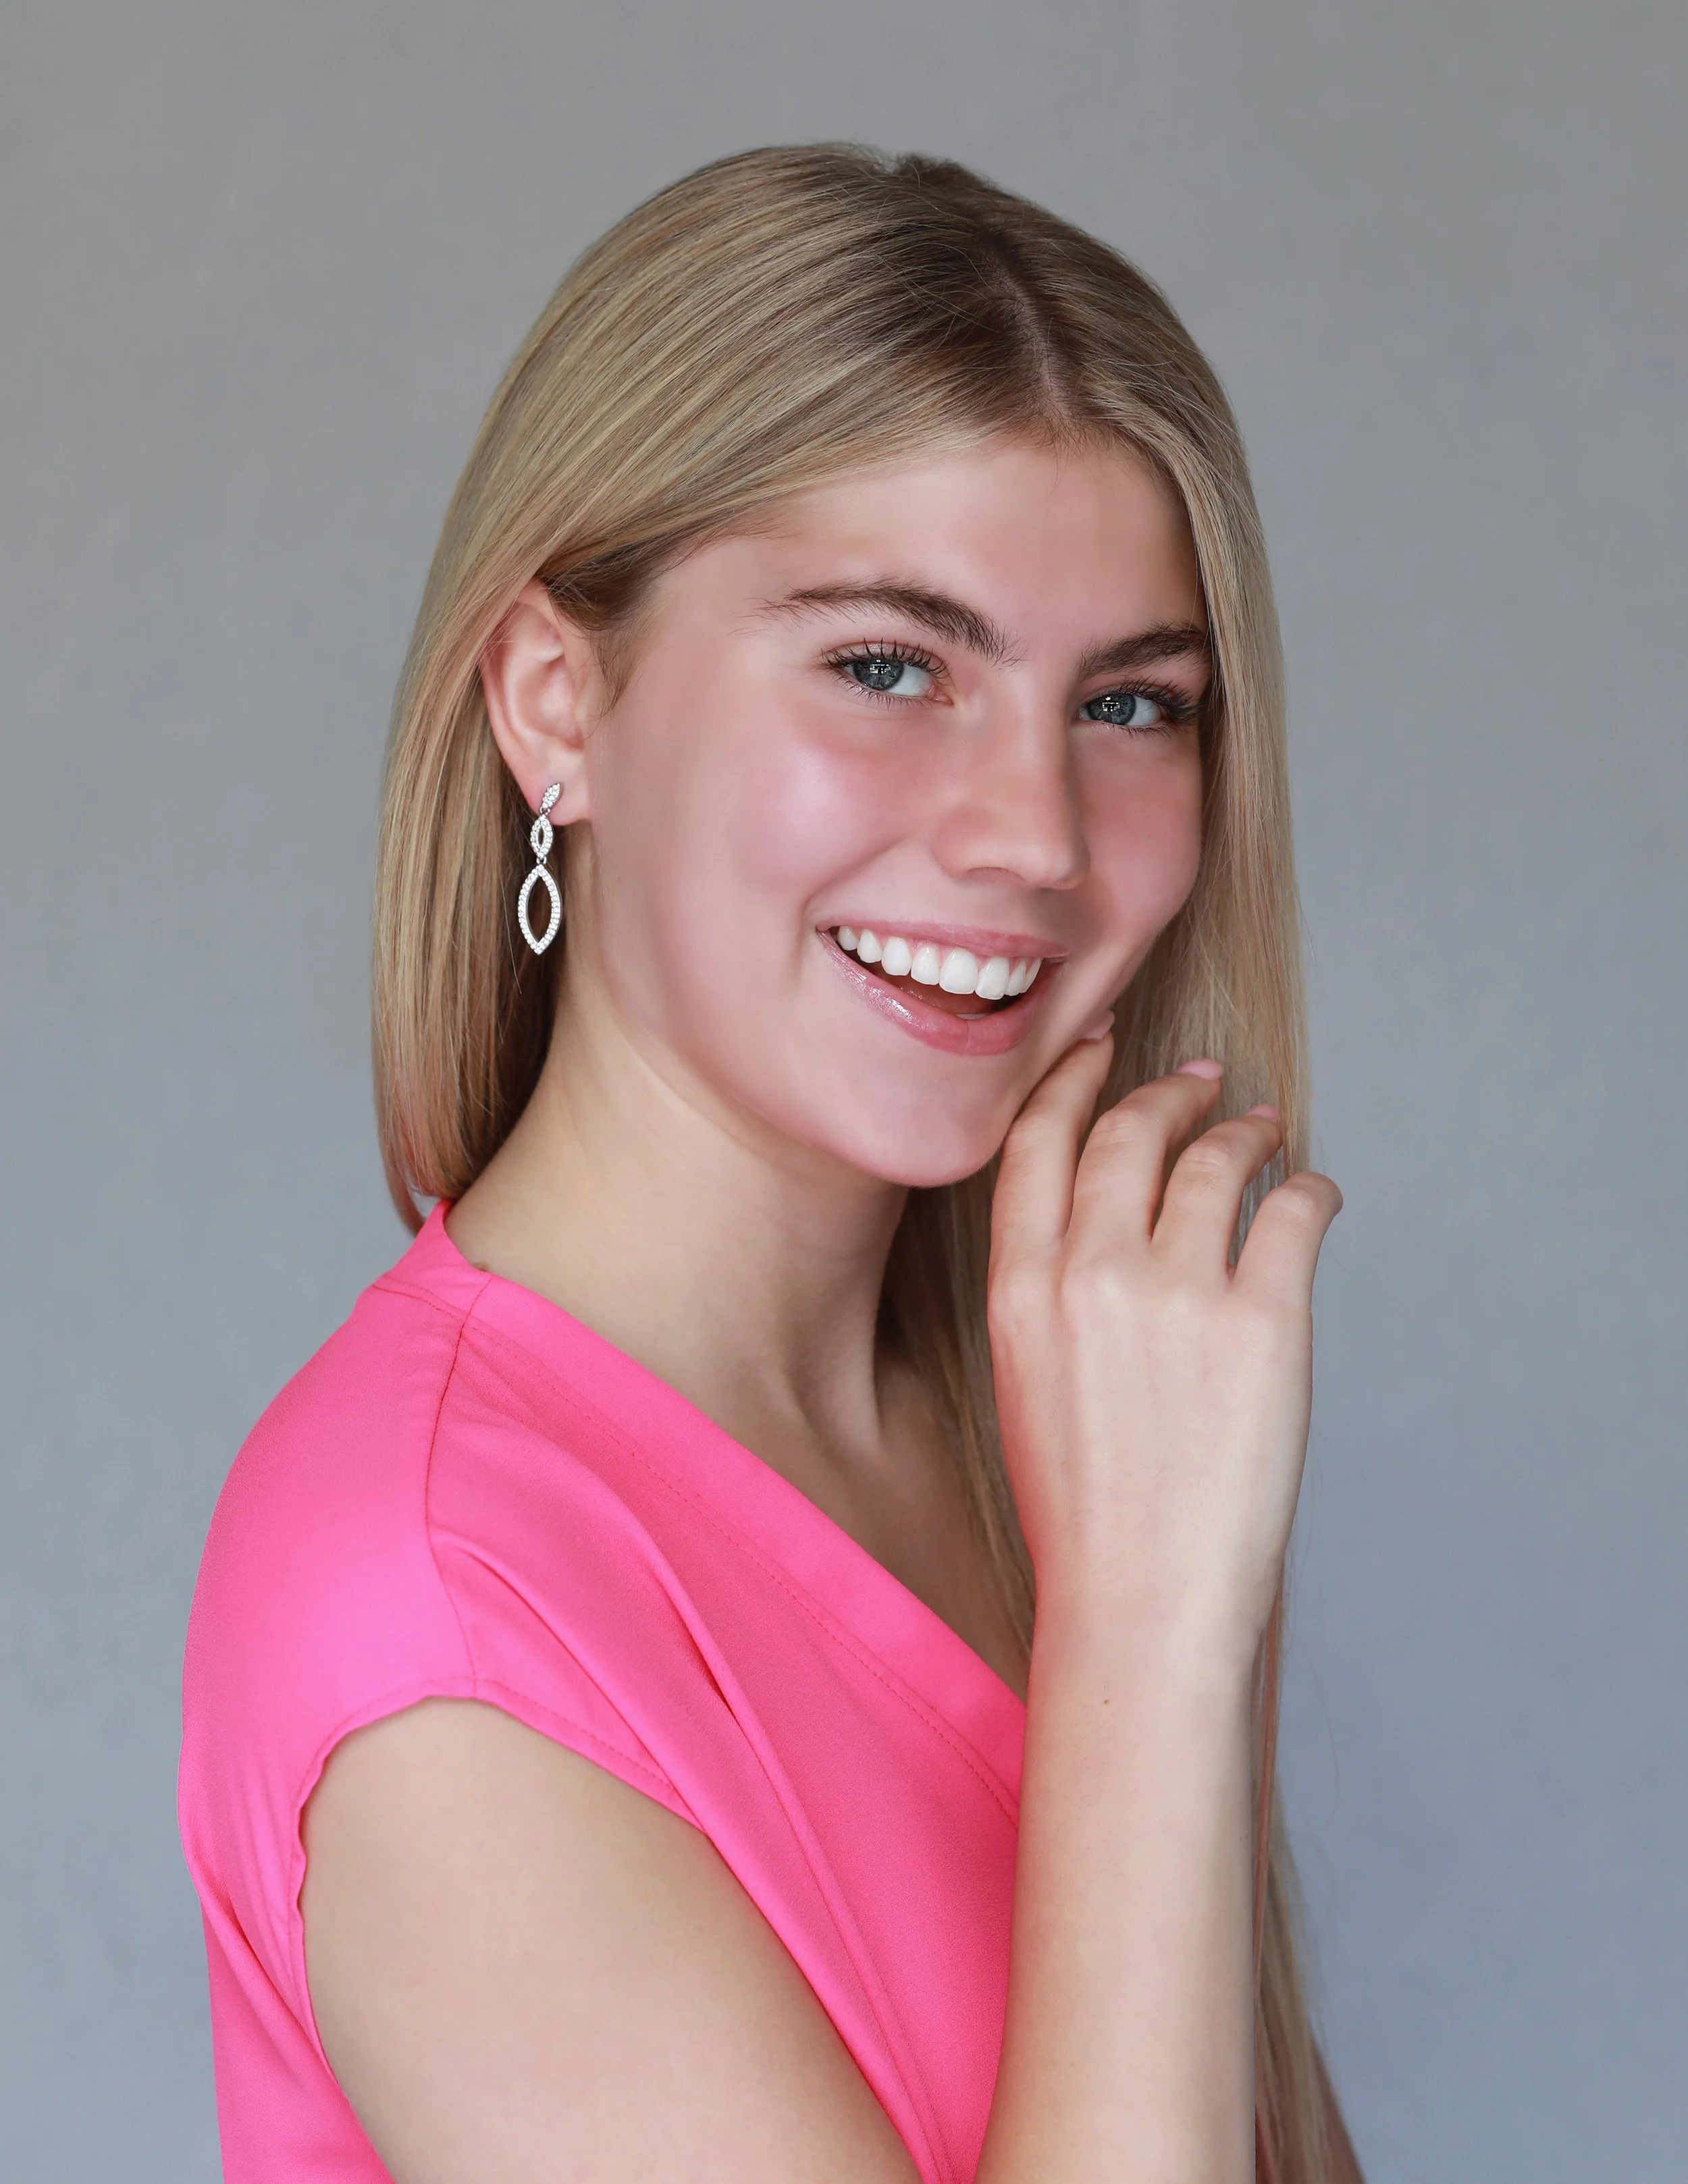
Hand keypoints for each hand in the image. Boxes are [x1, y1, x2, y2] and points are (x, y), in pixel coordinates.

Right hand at [988, 1042, 1341, 1672]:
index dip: (1074, 1080)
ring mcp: (1179, 1294)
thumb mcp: (1027, 1383)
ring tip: (1265, 1129)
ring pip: (1215, 1160)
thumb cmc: (1084, 1511)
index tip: (1101, 1047)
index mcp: (1019, 1291)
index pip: (1037, 1142)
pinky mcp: (1264, 1323)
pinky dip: (1310, 1188)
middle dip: (1168, 1093)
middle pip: (1128, 1134)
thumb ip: (1053, 1292)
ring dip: (1244, 1132)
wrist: (1139, 1603)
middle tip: (1199, 1080)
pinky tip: (1315, 1190)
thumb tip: (1112, 1220)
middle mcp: (1091, 1274)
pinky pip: (1294, 1213)